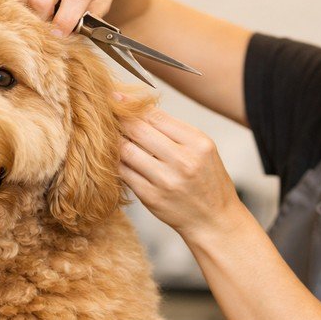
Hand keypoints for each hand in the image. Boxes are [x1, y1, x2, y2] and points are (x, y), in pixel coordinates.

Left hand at [118, 104, 246, 241]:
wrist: (213, 220)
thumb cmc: (208, 182)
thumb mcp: (203, 150)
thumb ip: (175, 131)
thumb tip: (140, 110)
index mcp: (198, 144)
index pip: (157, 116)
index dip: (133, 106)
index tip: (118, 99)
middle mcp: (183, 161)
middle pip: (139, 131)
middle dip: (119, 119)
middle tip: (107, 112)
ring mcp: (166, 181)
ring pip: (126, 151)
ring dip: (114, 141)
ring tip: (108, 135)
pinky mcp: (151, 198)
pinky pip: (124, 173)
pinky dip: (117, 163)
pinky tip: (114, 158)